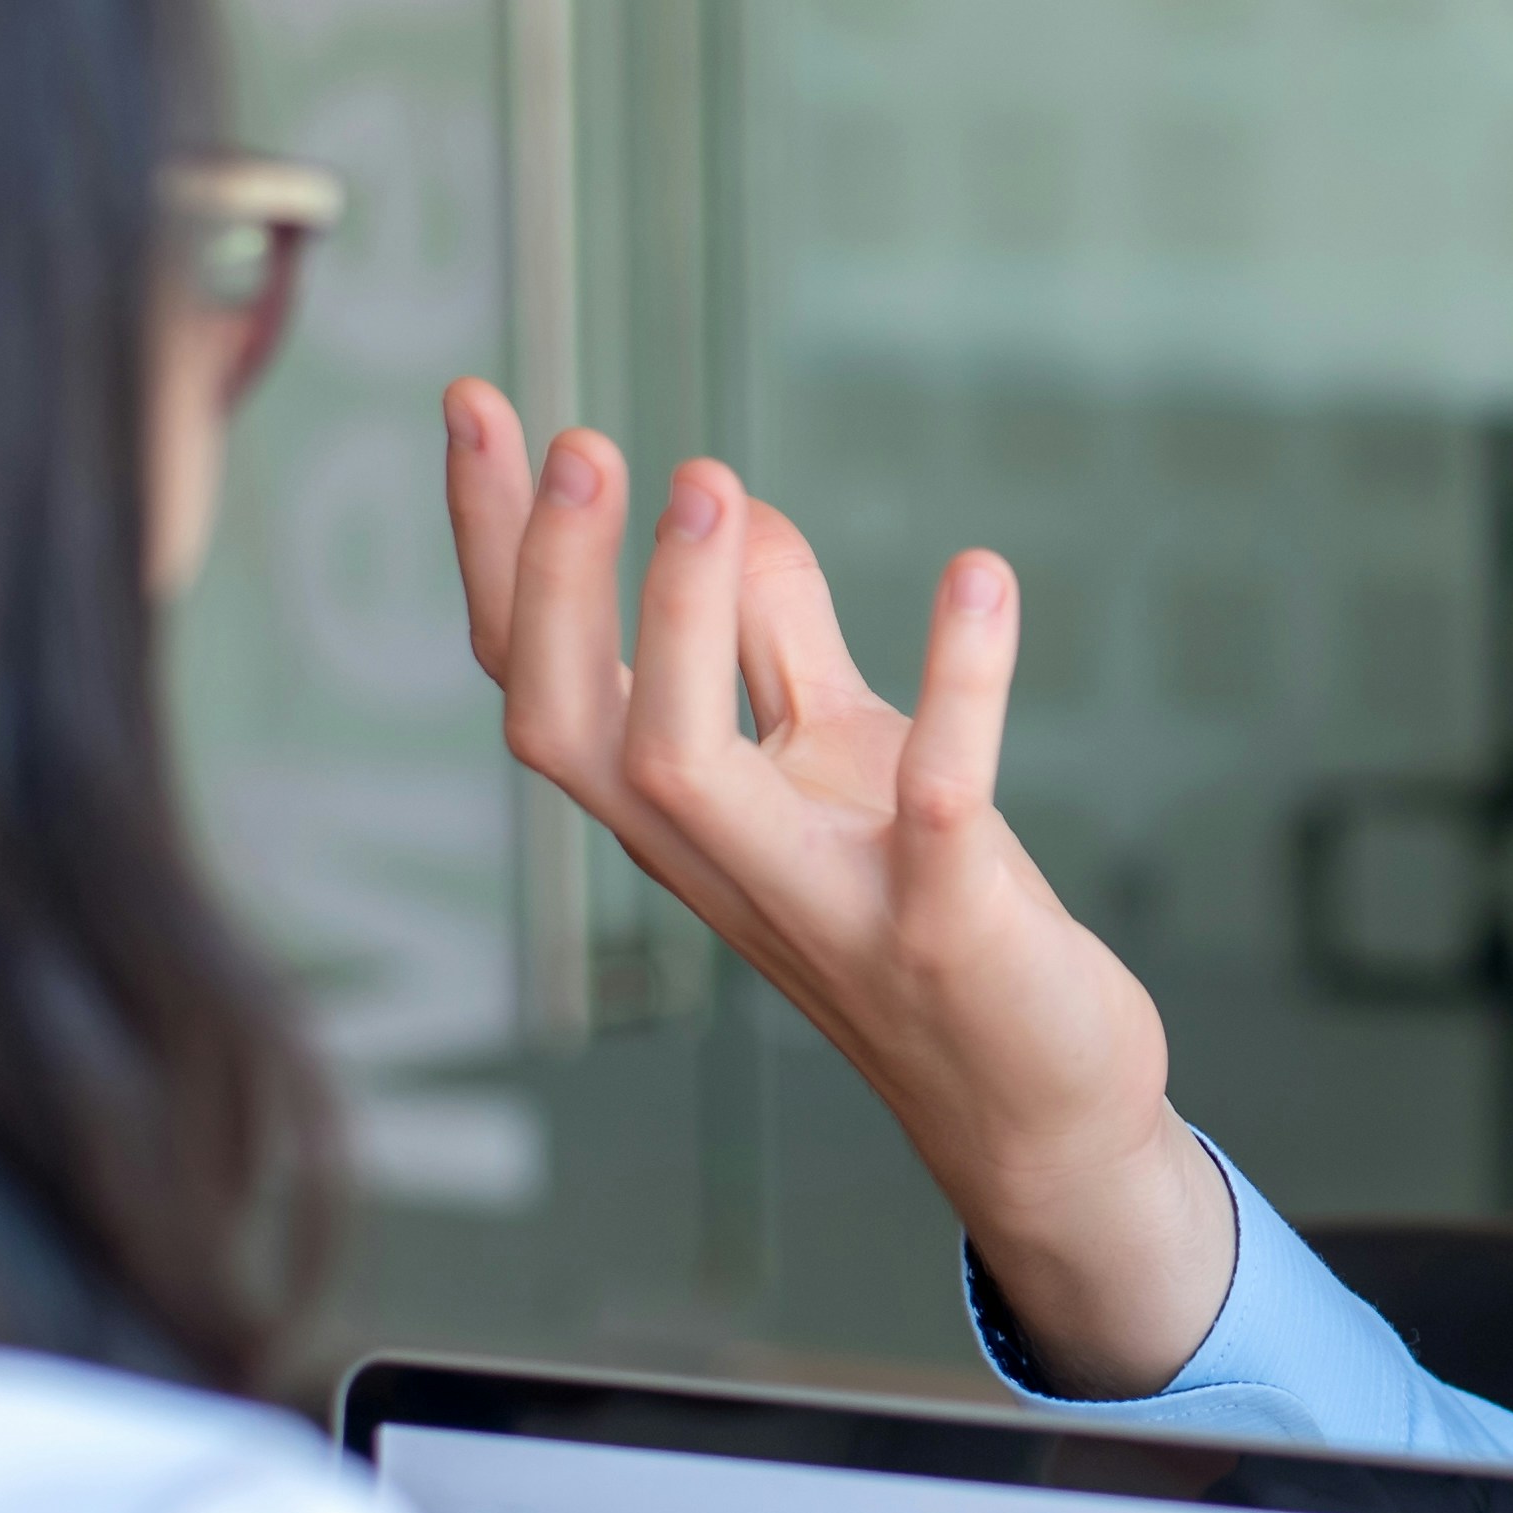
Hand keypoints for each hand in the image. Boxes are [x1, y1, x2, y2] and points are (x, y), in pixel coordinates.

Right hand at [439, 379, 1234, 1388]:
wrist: (1035, 1109)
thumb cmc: (922, 916)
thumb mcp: (842, 754)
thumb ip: (780, 637)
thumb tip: (727, 497)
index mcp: (682, 814)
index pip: (540, 677)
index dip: (496, 550)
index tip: (478, 403)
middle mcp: (721, 864)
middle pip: (569, 729)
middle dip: (556, 584)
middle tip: (588, 443)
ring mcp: (827, 903)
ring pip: (689, 775)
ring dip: (687, 624)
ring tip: (713, 483)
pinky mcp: (945, 930)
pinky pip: (936, 803)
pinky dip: (959, 686)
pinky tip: (980, 574)